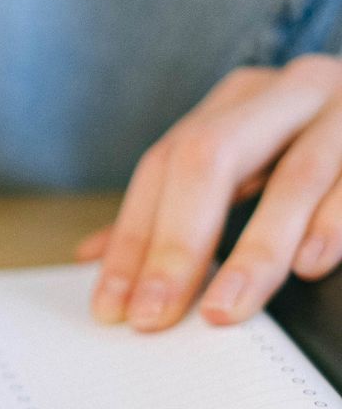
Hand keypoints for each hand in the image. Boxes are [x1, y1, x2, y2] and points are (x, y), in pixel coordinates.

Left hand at [78, 55, 341, 329]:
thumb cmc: (327, 153)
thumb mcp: (250, 168)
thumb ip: (180, 209)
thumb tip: (92, 258)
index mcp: (240, 101)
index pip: (165, 166)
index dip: (134, 239)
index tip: (115, 309)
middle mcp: (289, 91)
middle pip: (212, 158)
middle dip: (178, 245)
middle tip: (155, 316)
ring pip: (295, 175)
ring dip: (255, 251)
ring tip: (224, 309)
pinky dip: (337, 223)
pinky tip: (313, 266)